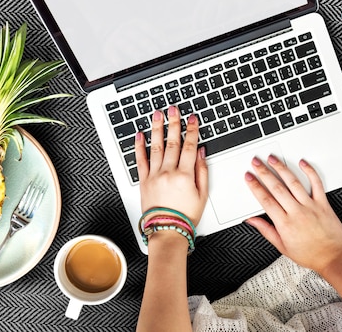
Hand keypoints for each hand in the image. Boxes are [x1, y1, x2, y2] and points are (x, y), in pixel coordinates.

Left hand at [135, 106, 208, 225]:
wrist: (167, 231)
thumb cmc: (186, 216)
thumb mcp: (202, 194)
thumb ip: (202, 171)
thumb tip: (200, 152)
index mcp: (185, 175)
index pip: (190, 146)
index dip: (192, 130)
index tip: (192, 119)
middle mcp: (168, 172)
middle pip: (172, 142)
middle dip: (174, 123)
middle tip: (173, 109)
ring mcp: (154, 176)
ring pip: (156, 147)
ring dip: (157, 129)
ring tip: (157, 115)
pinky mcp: (143, 181)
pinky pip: (140, 160)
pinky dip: (139, 147)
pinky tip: (139, 135)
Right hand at [244, 156, 341, 272]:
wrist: (333, 258)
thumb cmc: (310, 254)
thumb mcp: (282, 246)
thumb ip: (266, 230)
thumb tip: (252, 221)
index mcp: (285, 224)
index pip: (266, 200)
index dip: (255, 186)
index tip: (249, 177)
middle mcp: (297, 212)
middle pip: (277, 188)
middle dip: (264, 173)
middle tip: (256, 162)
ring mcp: (310, 206)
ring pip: (293, 183)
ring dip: (281, 169)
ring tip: (273, 159)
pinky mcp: (323, 204)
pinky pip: (316, 184)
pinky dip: (310, 172)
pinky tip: (302, 163)